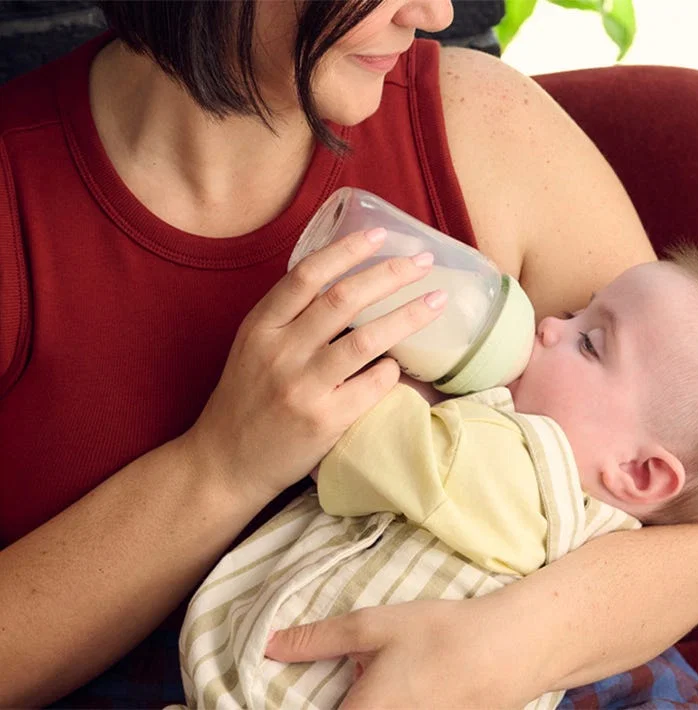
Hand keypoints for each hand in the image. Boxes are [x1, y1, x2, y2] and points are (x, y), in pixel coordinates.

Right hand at [181, 228, 445, 506]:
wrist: (224, 463)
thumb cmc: (246, 401)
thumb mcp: (252, 348)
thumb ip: (288, 318)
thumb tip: (345, 282)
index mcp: (260, 327)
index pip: (306, 275)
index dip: (347, 249)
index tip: (381, 234)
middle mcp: (279, 352)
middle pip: (343, 299)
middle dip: (391, 274)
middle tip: (424, 260)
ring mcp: (302, 387)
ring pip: (366, 339)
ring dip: (408, 315)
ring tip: (436, 300)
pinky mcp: (324, 420)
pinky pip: (372, 384)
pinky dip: (392, 369)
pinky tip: (400, 365)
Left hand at [264, 597, 545, 709]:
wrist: (508, 651)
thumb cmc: (439, 635)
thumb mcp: (373, 625)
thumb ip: (318, 639)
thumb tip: (268, 646)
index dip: (299, 700)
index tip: (296, 686)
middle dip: (341, 696)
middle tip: (354, 669)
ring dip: (366, 699)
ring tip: (386, 672)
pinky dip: (392, 700)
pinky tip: (412, 680)